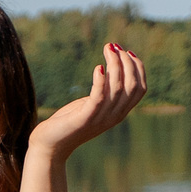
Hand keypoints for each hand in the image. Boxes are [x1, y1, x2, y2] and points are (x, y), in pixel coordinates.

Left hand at [29, 42, 147, 156]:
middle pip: (132, 86)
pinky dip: (101, 81)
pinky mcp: (84, 119)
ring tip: (108, 49)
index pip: (140, 88)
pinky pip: (98, 98)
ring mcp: (101, 118)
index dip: (138, 68)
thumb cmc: (69, 121)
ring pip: (118, 88)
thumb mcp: (92, 104)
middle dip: (127, 62)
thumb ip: (104, 91)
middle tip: (114, 47)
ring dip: (115, 65)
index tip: (127, 51)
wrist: (50, 145)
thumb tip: (111, 66)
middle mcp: (114, 116)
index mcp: (119, 112)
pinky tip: (98, 68)